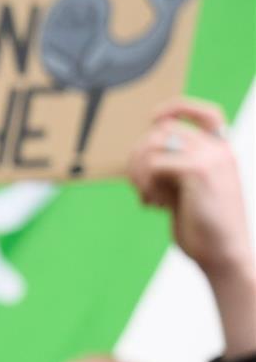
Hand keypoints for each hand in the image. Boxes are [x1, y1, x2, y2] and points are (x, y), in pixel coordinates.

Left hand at [128, 97, 253, 280]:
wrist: (224, 254)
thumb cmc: (204, 227)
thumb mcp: (190, 192)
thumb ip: (175, 169)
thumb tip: (139, 153)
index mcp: (222, 152)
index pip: (206, 113)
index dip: (177, 107)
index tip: (154, 118)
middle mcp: (219, 150)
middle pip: (164, 130)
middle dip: (139, 155)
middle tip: (138, 185)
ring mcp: (211, 158)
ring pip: (154, 143)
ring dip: (138, 170)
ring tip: (146, 196)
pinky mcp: (198, 171)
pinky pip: (154, 164)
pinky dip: (146, 184)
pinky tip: (154, 206)